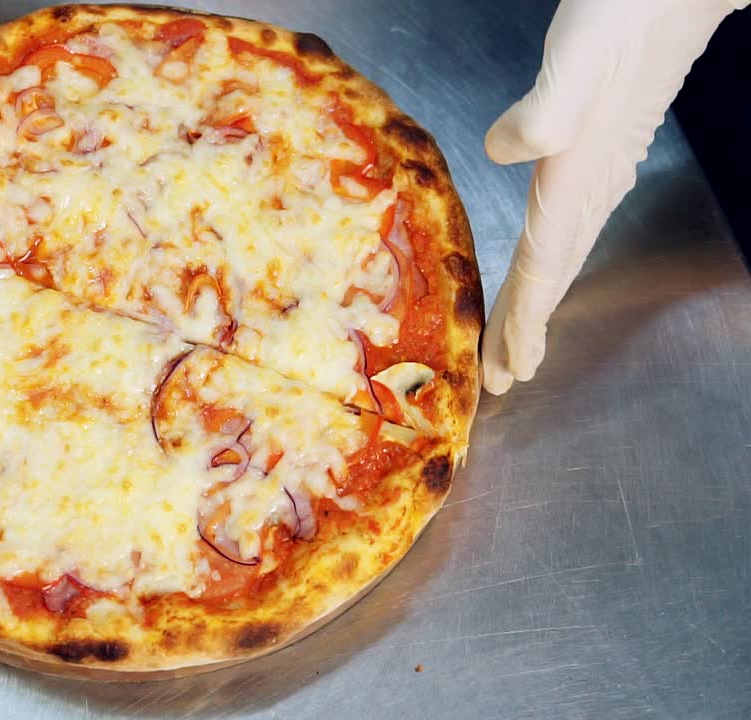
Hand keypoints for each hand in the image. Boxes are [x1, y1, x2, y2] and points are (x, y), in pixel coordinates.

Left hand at [480, 0, 744, 394]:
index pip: (545, 265)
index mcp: (576, 172)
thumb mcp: (579, 54)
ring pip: (564, 251)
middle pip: (554, 273)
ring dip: (539, 300)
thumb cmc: (624, 15)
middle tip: (506, 379)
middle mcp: (591, 180)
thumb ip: (548, 107)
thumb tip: (505, 149)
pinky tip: (550, 260)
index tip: (508, 369)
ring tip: (520, 341)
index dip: (523, 321)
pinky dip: (554, 257)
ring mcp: (603, 167)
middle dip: (527, 330)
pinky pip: (571, 222)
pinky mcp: (605, 147)